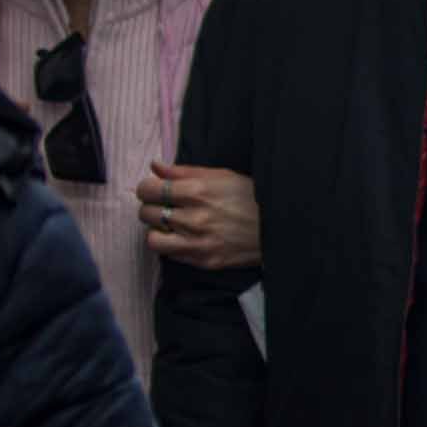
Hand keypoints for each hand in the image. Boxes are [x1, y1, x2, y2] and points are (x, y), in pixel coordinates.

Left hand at [140, 160, 262, 272]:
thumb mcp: (222, 176)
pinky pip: (169, 254)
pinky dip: (171, 245)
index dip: (148, 189)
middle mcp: (194, 217)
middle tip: (165, 208)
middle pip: (146, 213)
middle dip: (152, 208)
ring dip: (158, 230)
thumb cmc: (251, 198)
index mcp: (197, 191)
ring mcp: (198, 242)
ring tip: (170, 226)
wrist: (279, 229)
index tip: (154, 191)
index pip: (148, 190)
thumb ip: (184, 171)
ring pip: (152, 238)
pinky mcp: (203, 260)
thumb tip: (155, 166)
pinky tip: (184, 238)